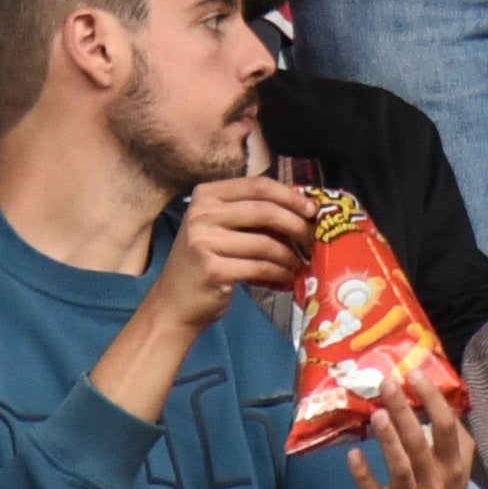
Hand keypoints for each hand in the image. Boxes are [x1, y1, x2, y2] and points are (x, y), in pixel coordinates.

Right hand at [140, 175, 309, 339]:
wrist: (174, 303)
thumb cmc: (205, 262)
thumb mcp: (218, 228)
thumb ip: (248, 214)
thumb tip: (299, 209)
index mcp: (206, 195)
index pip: (257, 185)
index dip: (289, 195)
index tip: (312, 209)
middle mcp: (201, 213)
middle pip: (264, 210)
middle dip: (296, 224)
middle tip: (313, 237)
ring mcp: (204, 241)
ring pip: (264, 242)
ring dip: (289, 254)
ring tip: (299, 262)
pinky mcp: (212, 269)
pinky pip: (259, 267)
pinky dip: (279, 272)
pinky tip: (287, 276)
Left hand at [346, 374, 475, 488]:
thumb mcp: (459, 478)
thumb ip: (457, 445)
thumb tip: (448, 404)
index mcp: (452, 470)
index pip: (447, 429)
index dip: (432, 399)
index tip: (416, 375)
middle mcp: (433, 484)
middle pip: (418, 442)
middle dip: (403, 410)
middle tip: (387, 382)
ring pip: (398, 466)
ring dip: (386, 439)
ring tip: (376, 413)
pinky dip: (362, 473)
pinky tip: (352, 454)